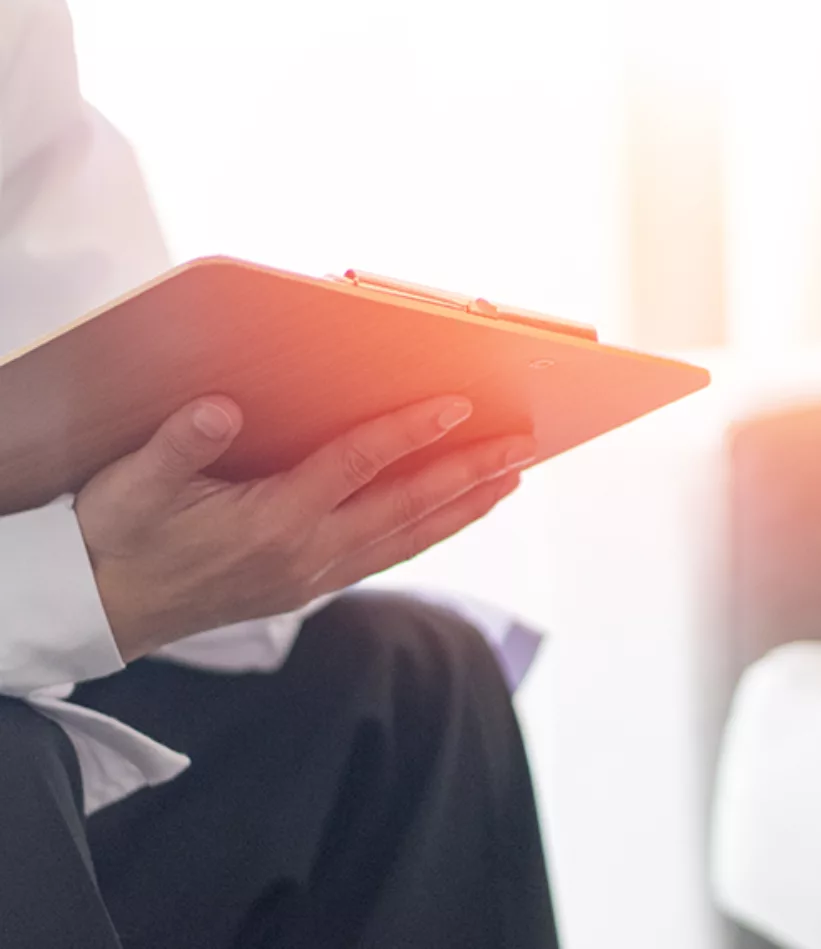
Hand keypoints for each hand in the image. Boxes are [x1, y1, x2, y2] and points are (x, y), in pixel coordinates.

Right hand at [77, 395, 534, 658]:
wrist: (104, 608)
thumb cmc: (115, 537)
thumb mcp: (129, 488)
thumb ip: (176, 446)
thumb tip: (218, 409)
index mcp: (270, 522)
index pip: (357, 467)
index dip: (409, 433)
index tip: (457, 404)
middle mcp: (306, 553)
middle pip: (406, 507)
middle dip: (469, 474)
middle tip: (524, 445)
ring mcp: (315, 574)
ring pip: (409, 537)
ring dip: (465, 506)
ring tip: (513, 476)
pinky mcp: (313, 584)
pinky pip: (390, 553)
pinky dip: (432, 529)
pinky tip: (457, 510)